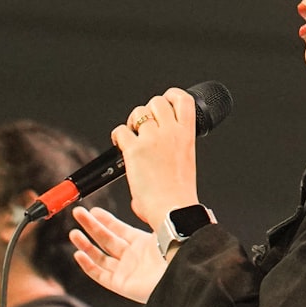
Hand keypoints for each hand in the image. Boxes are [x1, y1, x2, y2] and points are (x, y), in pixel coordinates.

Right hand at [69, 206, 167, 302]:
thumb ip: (147, 213)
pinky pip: (100, 275)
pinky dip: (88, 265)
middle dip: (91, 227)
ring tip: (74, 233)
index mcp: (143, 242)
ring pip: (100, 257)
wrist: (180, 271)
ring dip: (86, 245)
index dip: (105, 220)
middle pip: (106, 240)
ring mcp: (127, 271)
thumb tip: (138, 200)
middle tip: (78, 214)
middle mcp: (133, 256)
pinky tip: (79, 254)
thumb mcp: (161, 226)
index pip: (118, 229)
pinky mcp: (121, 284)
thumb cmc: (176, 249)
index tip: (92, 211)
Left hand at [114, 87, 199, 226]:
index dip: (171, 95)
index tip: (165, 102)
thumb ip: (173, 149)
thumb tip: (156, 154)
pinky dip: (118, 136)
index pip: (183, 99)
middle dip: (147, 111)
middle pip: (156, 101)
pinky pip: (121, 131)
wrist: (173, 211)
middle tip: (144, 127)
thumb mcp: (185, 162)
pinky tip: (121, 147)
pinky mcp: (134, 150)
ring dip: (132, 123)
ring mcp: (152, 140)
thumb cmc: (180, 194)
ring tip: (132, 138)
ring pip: (137, 112)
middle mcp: (171, 132)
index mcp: (187, 135)